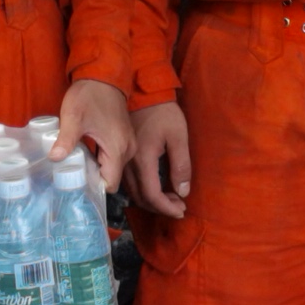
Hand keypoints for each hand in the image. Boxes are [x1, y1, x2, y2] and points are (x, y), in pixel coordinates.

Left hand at [54, 77, 135, 192]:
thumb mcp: (73, 117)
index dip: (94, 187)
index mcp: (118, 148)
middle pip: (112, 177)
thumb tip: (54, 158)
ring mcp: (129, 143)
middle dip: (93, 179)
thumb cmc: (89, 95)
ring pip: (113, 168)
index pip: (110, 183)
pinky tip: (86, 154)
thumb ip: (65, 140)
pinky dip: (101, 160)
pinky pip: (114, 158)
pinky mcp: (125, 138)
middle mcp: (128, 149)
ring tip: (77, 164)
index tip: (76, 183)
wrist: (103, 76)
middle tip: (71, 174)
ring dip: (97, 169)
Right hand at [127, 101, 193, 218]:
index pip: (152, 195)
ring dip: (152, 201)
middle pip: (141, 198)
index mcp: (143, 160)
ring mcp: (123, 162)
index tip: (181, 211)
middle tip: (179, 206)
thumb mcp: (178, 136)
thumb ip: (181, 165)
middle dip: (161, 208)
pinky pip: (130, 184)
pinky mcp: (122, 158)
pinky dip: (144, 192)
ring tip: (172, 199)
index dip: (166, 208)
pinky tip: (158, 188)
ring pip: (134, 193)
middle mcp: (128, 165)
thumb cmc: (163, 112)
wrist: (142, 93)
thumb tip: (182, 192)